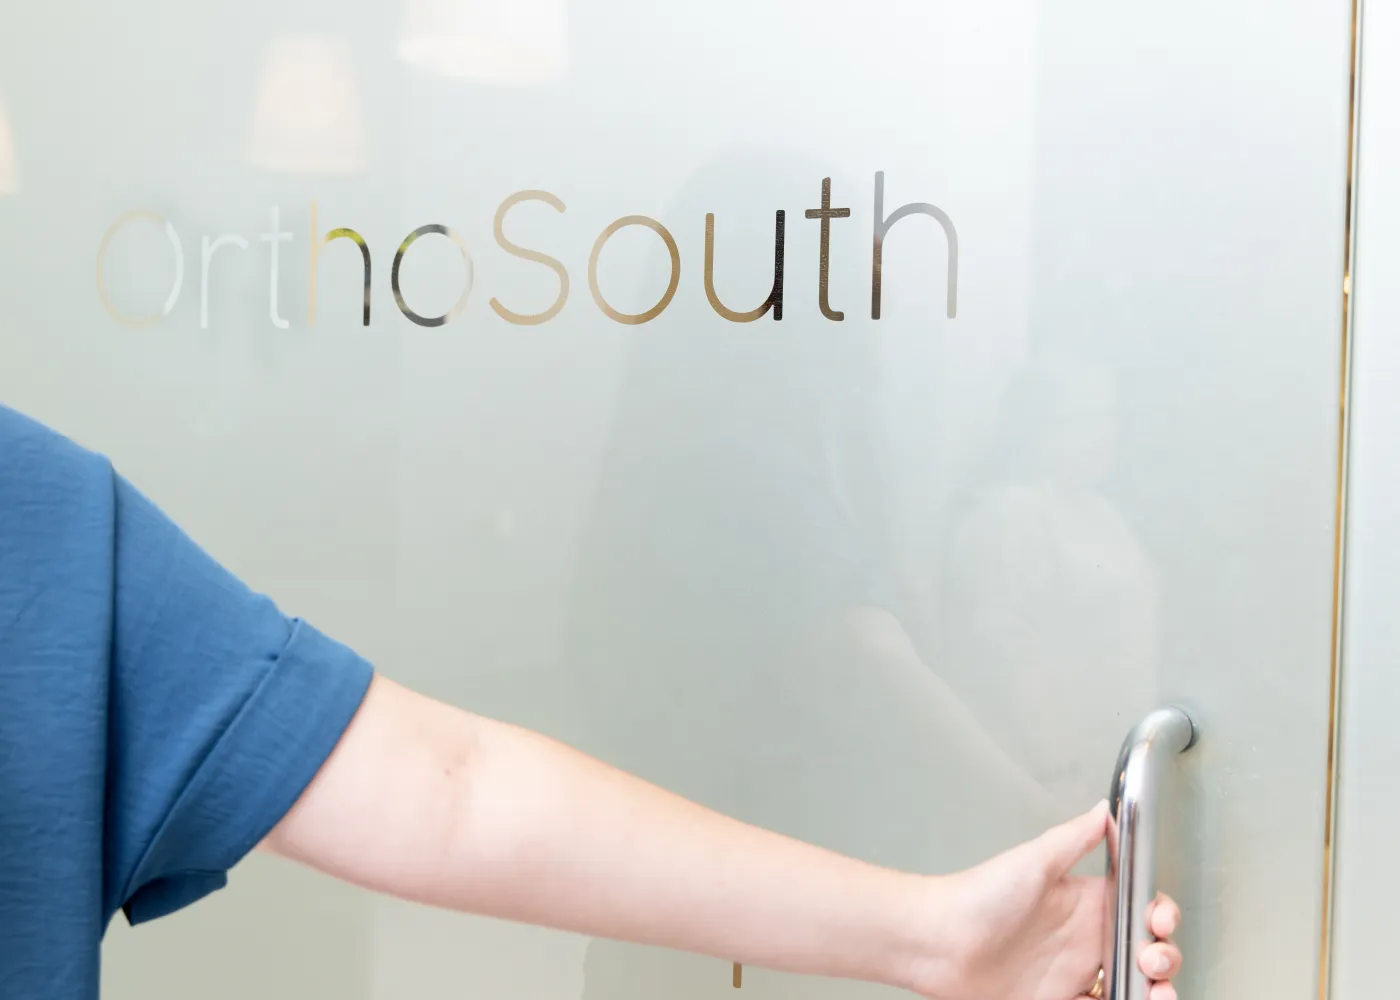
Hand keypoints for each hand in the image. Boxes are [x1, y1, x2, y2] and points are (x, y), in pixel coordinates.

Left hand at [913, 801, 1181, 999]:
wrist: (936, 943)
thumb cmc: (975, 896)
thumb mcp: (1032, 861)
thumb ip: (1074, 838)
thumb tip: (1106, 808)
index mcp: (1084, 904)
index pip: (1140, 910)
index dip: (1161, 916)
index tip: (1159, 921)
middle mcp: (1083, 940)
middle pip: (1146, 953)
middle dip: (1164, 957)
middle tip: (1151, 961)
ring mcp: (1072, 975)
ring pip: (1132, 987)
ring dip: (1155, 992)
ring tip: (1154, 994)